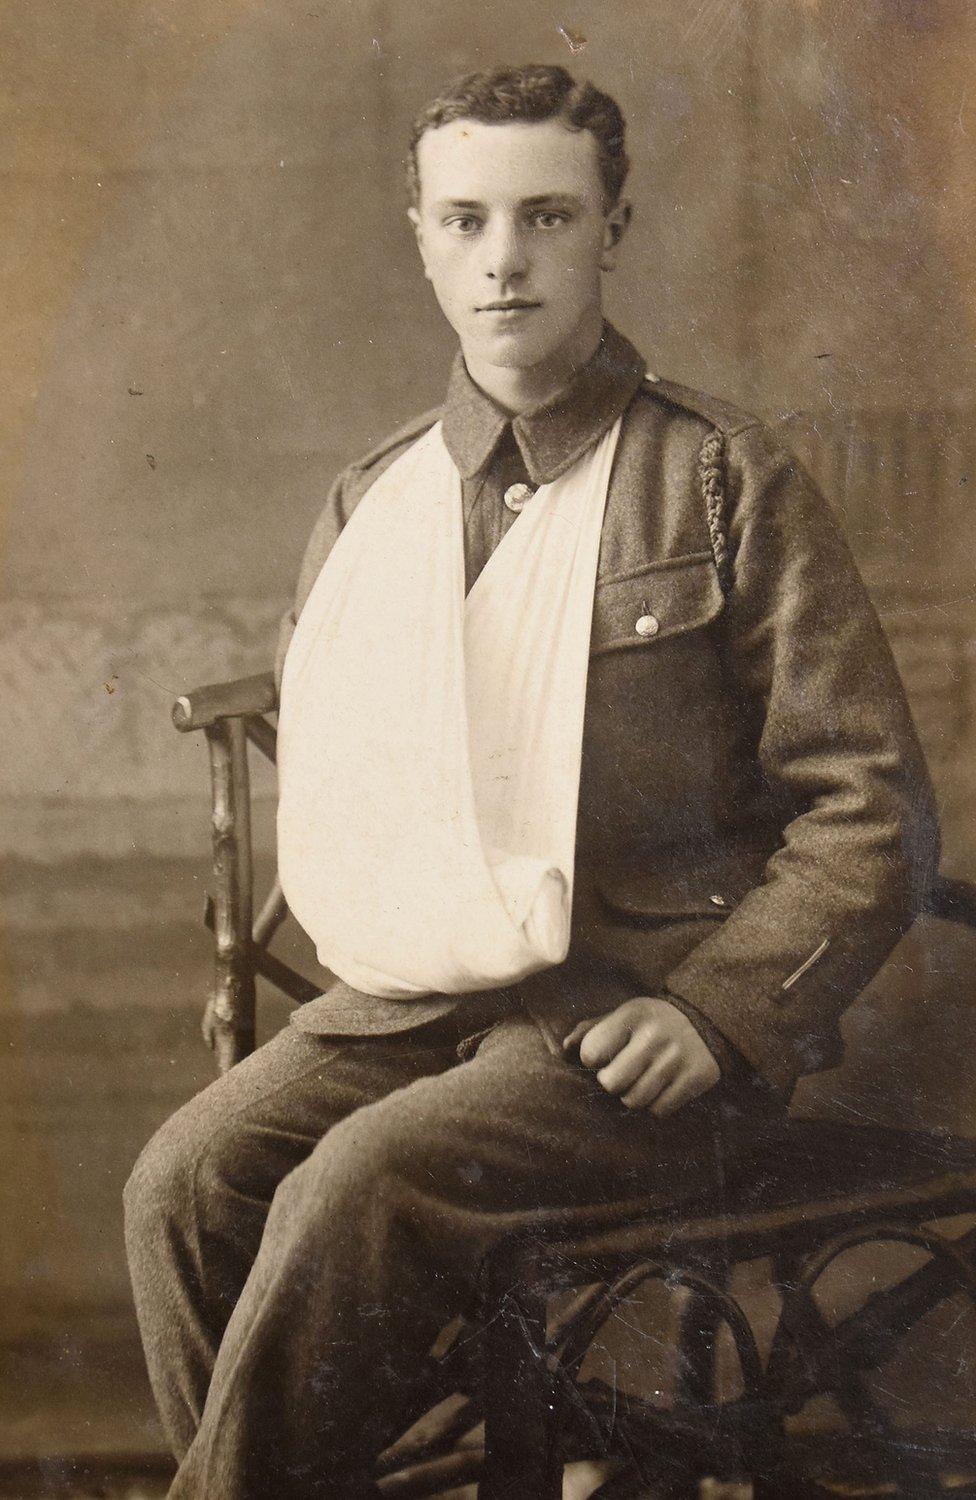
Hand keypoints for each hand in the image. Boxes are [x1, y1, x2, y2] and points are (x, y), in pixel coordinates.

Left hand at [563, 996, 720, 1116]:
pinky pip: (659, 1110)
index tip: (604, 1057)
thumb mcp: (624, 1015)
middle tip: (621, 1074)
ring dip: (632, 1097)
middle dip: (611, 1083)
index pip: (591, 1052)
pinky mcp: (694, 1078)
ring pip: (634, 1100)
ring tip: (639, 1082)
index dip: (592, 1059)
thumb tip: (563, 1048)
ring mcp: (675, 1059)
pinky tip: (660, 1089)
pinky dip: (655, 1105)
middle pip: (611, 1083)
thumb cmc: (652, 1022)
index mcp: (631, 1015)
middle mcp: (653, 1037)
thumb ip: (592, 1029)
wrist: (706, 1020)